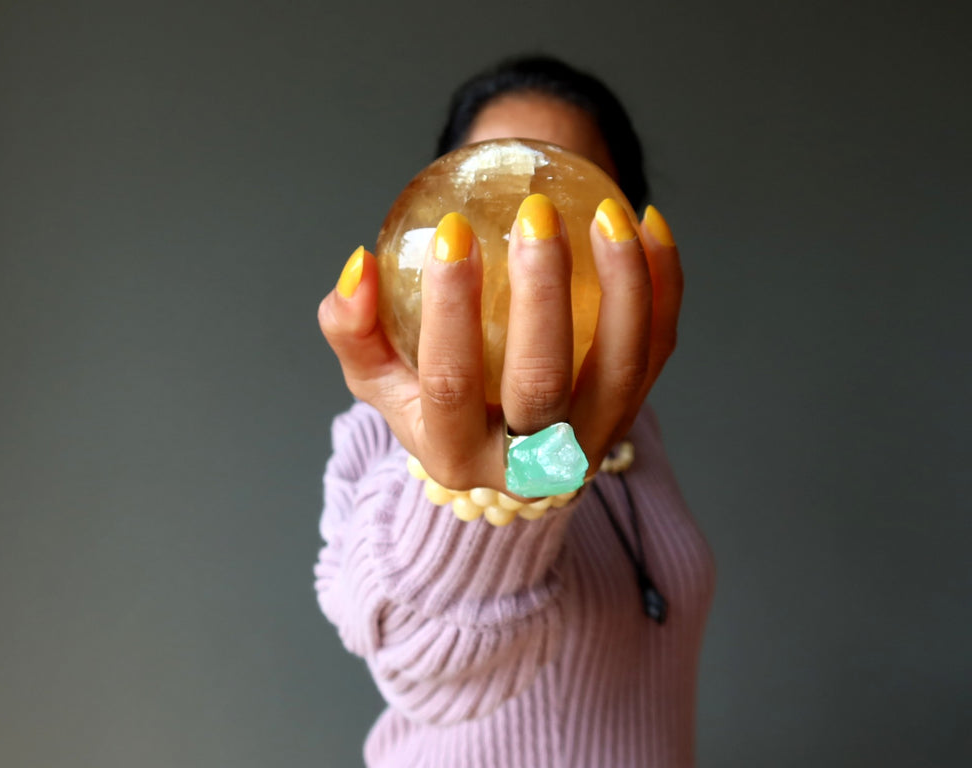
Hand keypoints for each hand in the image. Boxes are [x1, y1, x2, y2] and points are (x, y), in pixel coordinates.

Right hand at [317, 195, 681, 494]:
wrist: (504, 446)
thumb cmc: (432, 398)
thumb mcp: (377, 373)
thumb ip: (352, 326)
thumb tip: (361, 268)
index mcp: (456, 455)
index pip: (450, 385)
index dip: (449, 310)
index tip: (452, 232)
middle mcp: (529, 465)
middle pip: (541, 383)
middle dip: (540, 295)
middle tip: (535, 216)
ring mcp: (591, 442)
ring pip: (621, 365)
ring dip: (622, 284)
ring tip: (607, 214)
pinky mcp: (633, 412)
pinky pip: (659, 347)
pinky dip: (663, 284)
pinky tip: (647, 225)